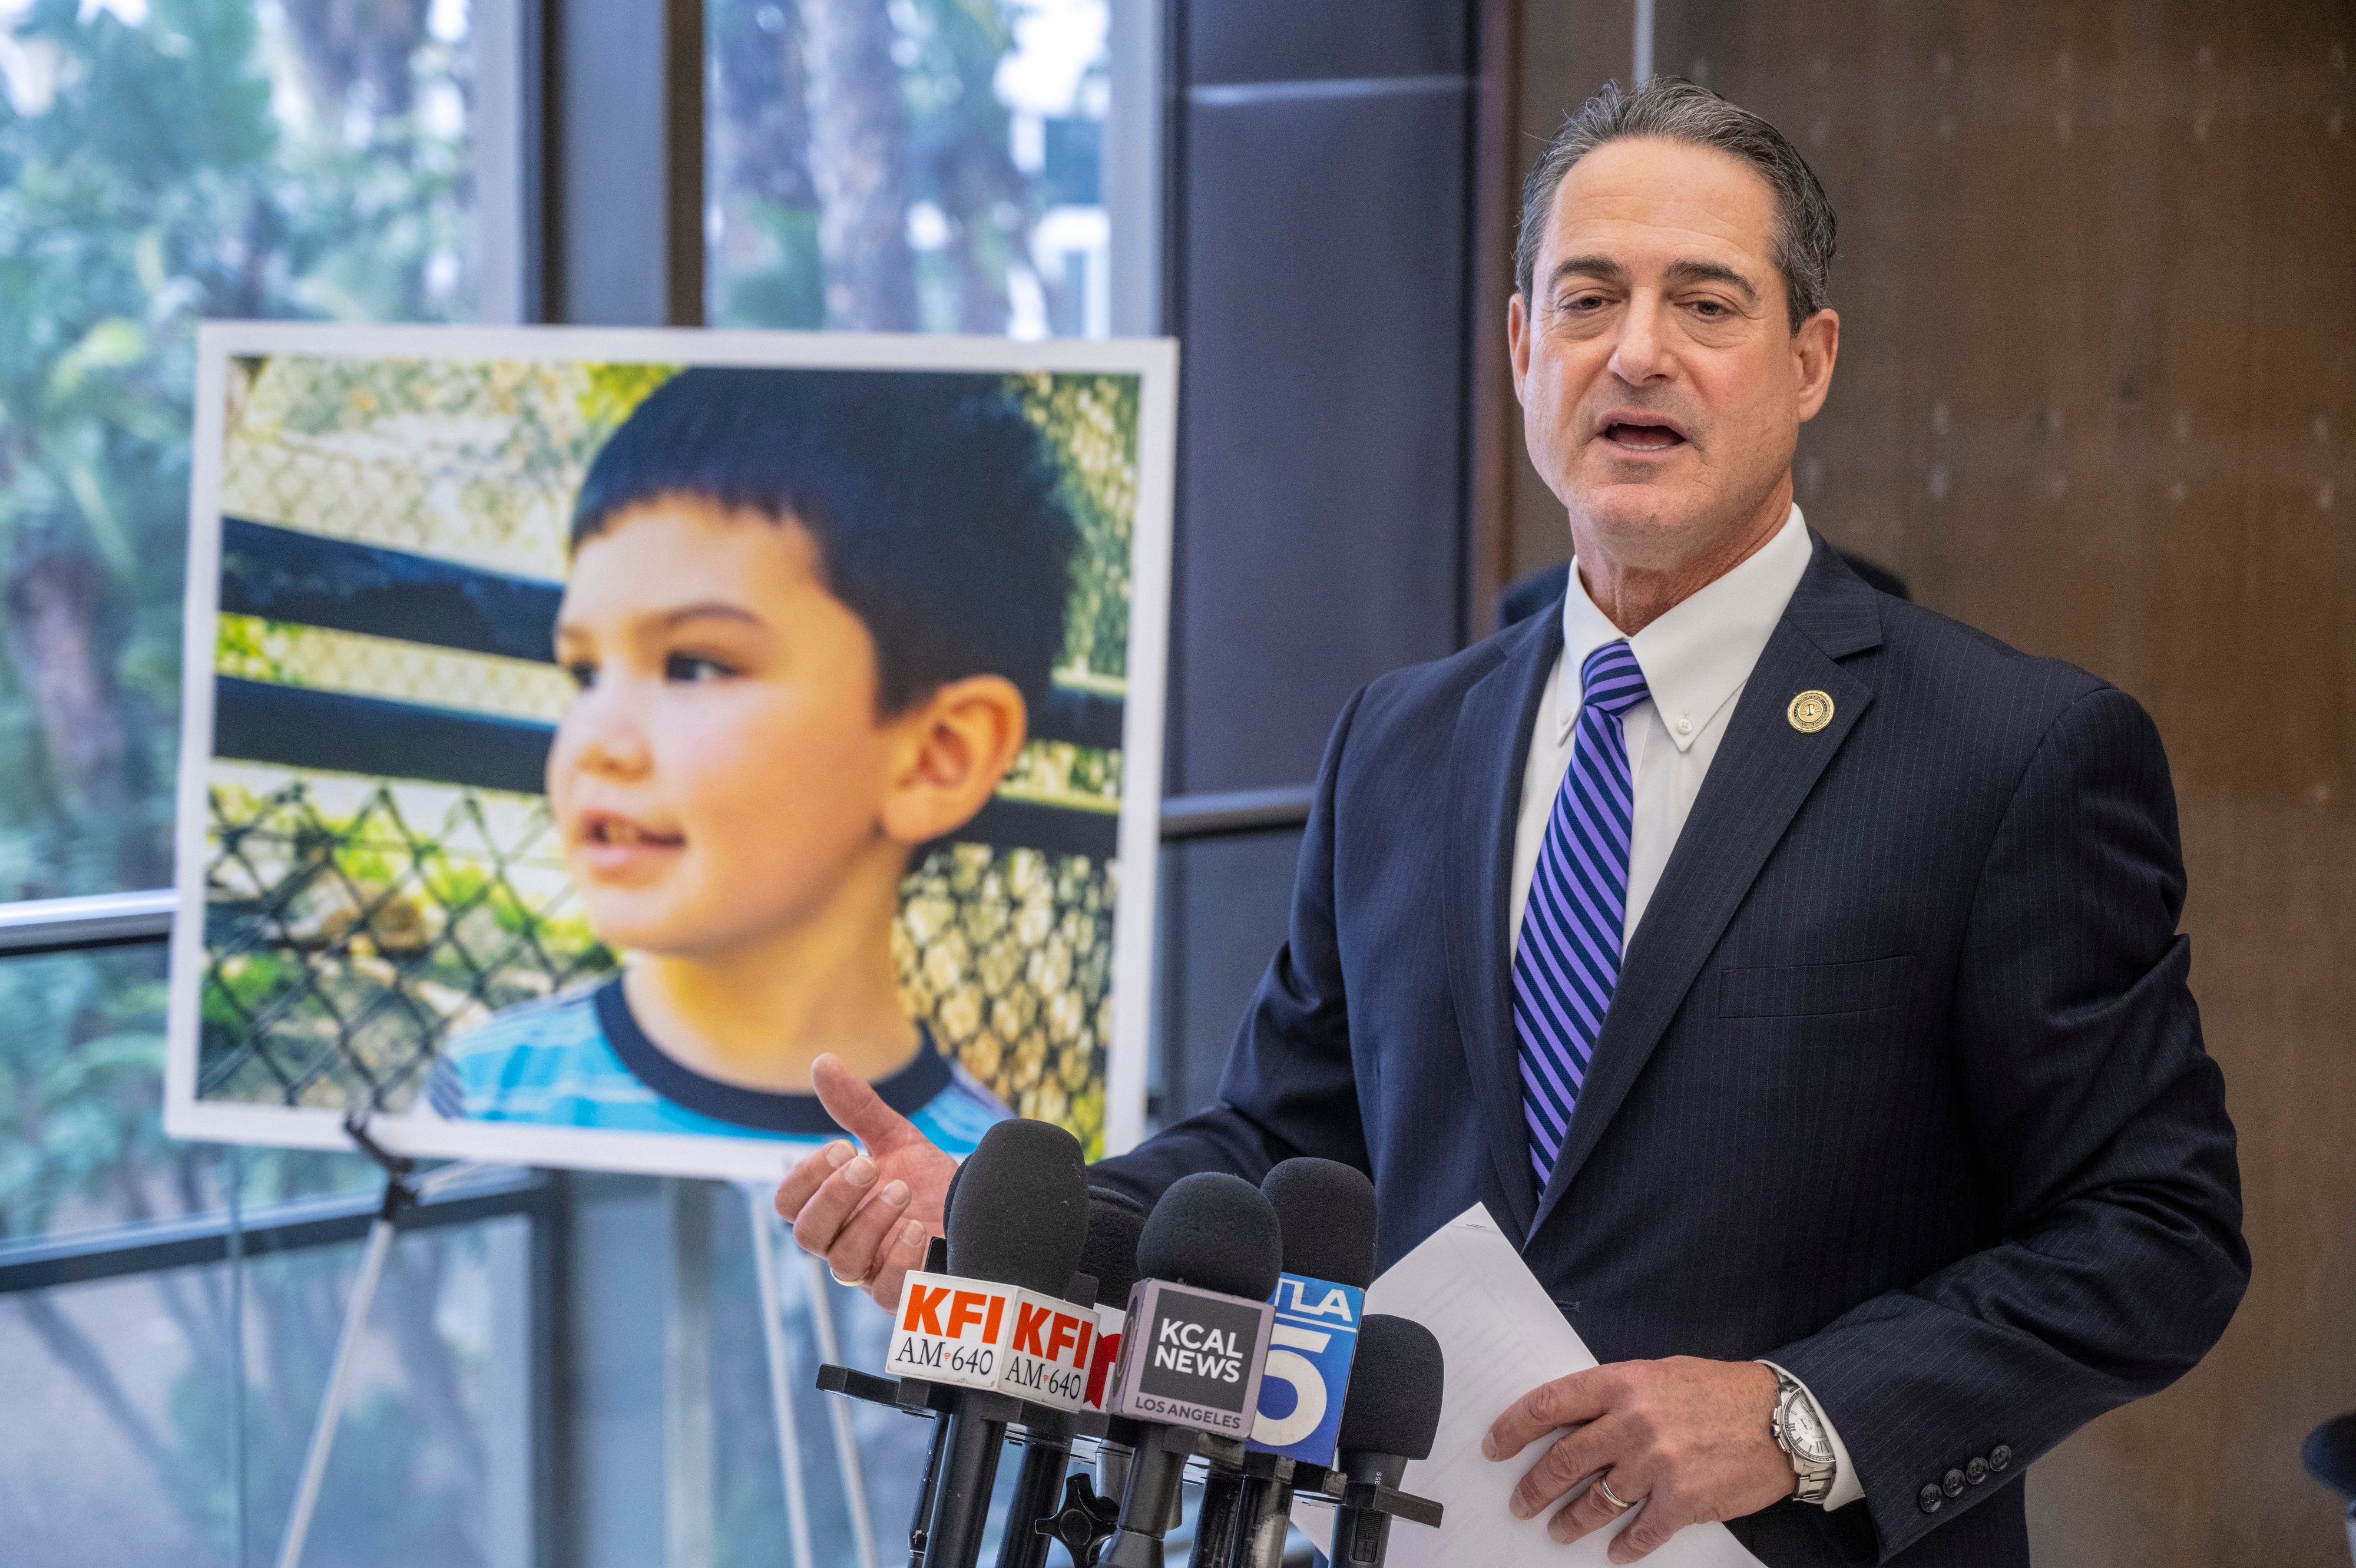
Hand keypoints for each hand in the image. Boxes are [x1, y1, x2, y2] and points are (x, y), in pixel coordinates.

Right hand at [773, 1053, 958, 1310]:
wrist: (984, 1212)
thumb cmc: (931, 1183)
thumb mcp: (895, 1140)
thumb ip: (858, 1108)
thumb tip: (822, 1061)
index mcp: (834, 1210)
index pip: (788, 1204)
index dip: (807, 1176)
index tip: (842, 1147)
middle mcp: (844, 1244)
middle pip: (807, 1233)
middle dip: (834, 1194)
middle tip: (867, 1164)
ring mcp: (872, 1274)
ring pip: (842, 1260)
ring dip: (870, 1219)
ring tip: (902, 1189)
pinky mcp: (905, 1296)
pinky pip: (884, 1290)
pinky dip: (898, 1258)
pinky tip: (918, 1229)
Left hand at [1482, 1357, 1792, 1562]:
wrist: (1782, 1418)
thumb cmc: (1720, 1391)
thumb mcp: (1659, 1375)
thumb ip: (1616, 1397)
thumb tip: (1572, 1422)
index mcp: (1623, 1384)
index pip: (1549, 1404)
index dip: (1513, 1428)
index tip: (1495, 1446)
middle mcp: (1633, 1423)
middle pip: (1564, 1460)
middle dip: (1534, 1486)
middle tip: (1520, 1502)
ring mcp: (1657, 1465)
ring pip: (1595, 1501)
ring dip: (1570, 1520)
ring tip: (1557, 1530)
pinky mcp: (1683, 1501)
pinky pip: (1640, 1532)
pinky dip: (1624, 1546)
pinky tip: (1614, 1552)